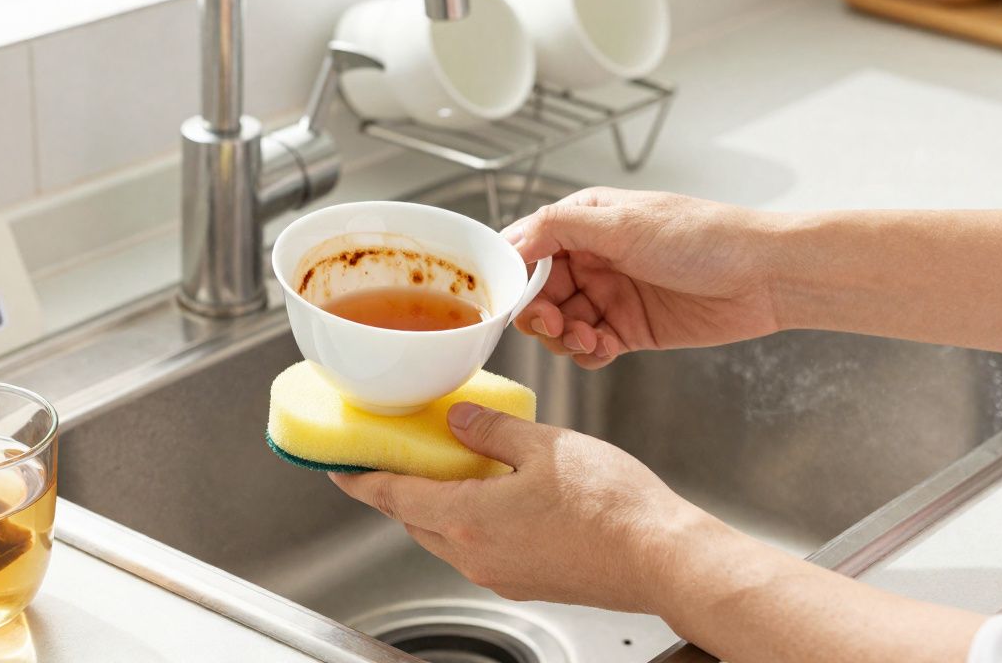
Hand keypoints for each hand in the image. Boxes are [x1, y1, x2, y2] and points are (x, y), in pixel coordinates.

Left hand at [329, 402, 708, 611]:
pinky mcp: (529, 581)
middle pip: (415, 521)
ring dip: (436, 505)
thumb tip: (455, 420)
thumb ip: (490, 430)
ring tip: (446, 466)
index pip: (393, 499)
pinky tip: (493, 491)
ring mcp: (502, 575)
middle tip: (393, 455)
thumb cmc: (611, 505)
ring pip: (447, 537)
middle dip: (399, 490)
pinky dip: (470, 519)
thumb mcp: (543, 445)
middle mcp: (475, 556)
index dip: (361, 481)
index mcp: (467, 521)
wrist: (663, 557)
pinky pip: (480, 547)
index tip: (338, 467)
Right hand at [504, 187, 781, 368]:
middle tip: (554, 324)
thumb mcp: (623, 224)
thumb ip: (558, 228)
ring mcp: (611, 295)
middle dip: (538, 313)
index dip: (513, 276)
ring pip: (560, 324)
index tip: (508, 299)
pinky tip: (604, 347)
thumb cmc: (703, 237)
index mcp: (586, 222)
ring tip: (587, 337)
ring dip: (564, 336)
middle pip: (538, 293)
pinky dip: (588, 352)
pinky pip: (590, 347)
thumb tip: (508, 241)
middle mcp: (593, 257)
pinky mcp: (630, 329)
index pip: (527, 248)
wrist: (765, 277)